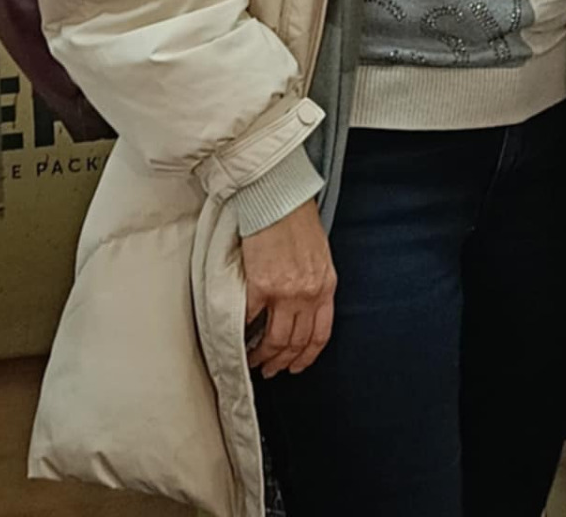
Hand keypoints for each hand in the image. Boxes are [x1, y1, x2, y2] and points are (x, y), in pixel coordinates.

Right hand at [242, 198, 336, 377]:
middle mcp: (309, 293)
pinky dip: (243, 334)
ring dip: (263, 355)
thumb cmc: (297, 218)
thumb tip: (302, 305)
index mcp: (326, 285)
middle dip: (282, 361)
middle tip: (270, 369)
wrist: (279, 196)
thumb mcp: (319, 254)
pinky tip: (239, 337)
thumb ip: (314, 281)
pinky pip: (251, 320)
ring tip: (254, 360)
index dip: (307, 356)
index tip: (297, 366)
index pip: (321, 333)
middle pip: (296, 342)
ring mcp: (285, 292)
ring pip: (275, 340)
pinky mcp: (261, 286)